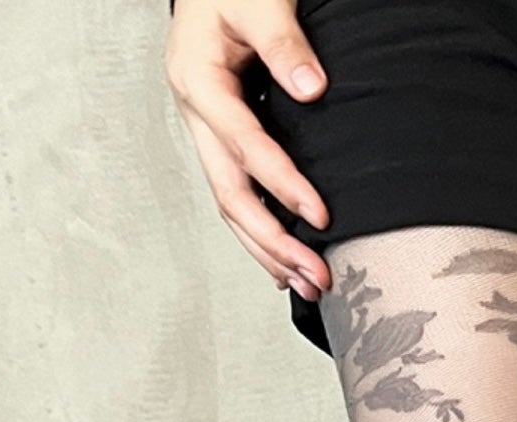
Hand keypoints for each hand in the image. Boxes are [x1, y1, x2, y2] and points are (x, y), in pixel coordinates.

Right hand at [166, 0, 332, 299]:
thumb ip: (283, 42)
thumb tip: (311, 88)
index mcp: (198, 79)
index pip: (244, 144)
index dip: (282, 184)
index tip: (320, 216)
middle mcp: (197, 113)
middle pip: (229, 193)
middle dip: (273, 242)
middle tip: (315, 275)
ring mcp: (205, 131)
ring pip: (230, 205)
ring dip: (268, 251)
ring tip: (307, 285)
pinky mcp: (220, 139)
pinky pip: (237, 194)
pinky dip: (260, 233)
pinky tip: (282, 265)